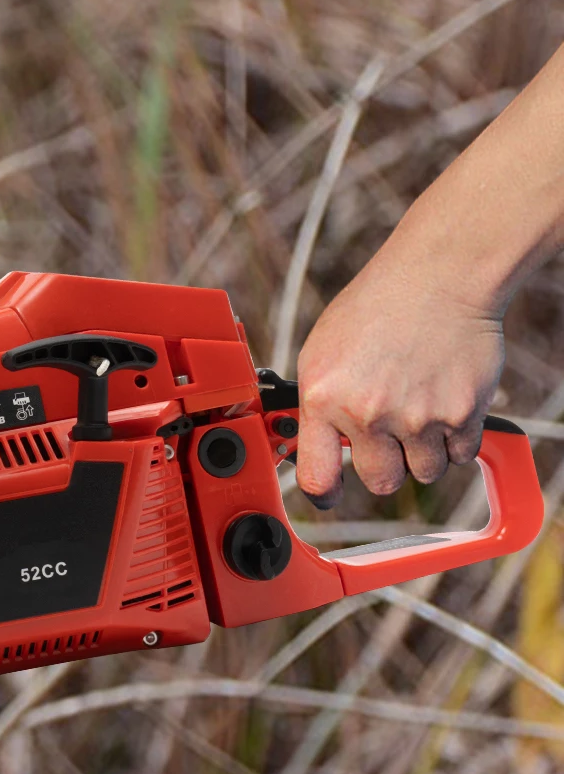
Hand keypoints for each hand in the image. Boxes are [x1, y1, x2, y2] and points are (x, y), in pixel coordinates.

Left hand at [294, 247, 505, 508]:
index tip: (329, 495)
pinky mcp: (463, 413)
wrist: (437, 278)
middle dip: (385, 467)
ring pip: (424, 471)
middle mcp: (369, 414)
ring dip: (422, 452)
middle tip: (387, 437)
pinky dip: (455, 438)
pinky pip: (460, 454)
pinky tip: (443, 401)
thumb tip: (310, 444)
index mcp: (324, 399)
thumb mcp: (321, 353)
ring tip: (417, 409)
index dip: (324, 494)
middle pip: (381, 483)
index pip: (317, 477)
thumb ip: (318, 404)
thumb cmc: (374, 309)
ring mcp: (419, 417)